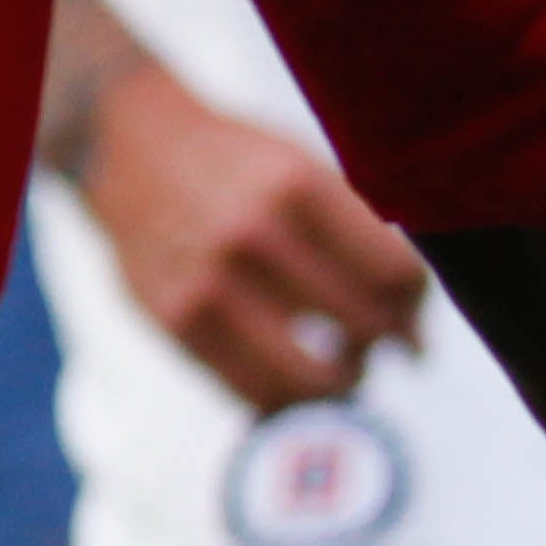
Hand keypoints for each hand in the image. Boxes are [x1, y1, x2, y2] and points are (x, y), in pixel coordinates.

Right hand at [69, 59, 428, 411]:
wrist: (128, 147)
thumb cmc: (234, 162)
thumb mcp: (301, 162)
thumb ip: (357, 224)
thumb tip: (413, 306)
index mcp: (299, 186)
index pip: (395, 274)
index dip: (417, 304)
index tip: (414, 312)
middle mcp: (255, 236)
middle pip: (366, 327)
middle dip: (391, 344)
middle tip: (394, 346)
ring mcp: (212, 285)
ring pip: (315, 378)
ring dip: (346, 382)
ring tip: (350, 369)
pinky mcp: (178, 324)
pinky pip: (257, 393)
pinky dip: (290, 398)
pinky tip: (300, 379)